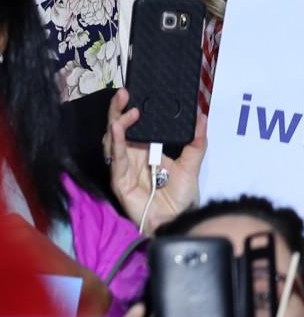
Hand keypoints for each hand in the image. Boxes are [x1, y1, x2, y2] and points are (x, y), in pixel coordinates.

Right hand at [105, 87, 206, 233]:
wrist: (177, 224)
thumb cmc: (180, 199)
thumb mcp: (191, 167)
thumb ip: (195, 143)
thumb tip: (202, 117)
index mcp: (145, 149)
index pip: (134, 125)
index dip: (132, 109)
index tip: (136, 92)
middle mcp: (131, 154)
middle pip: (119, 127)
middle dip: (119, 109)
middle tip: (124, 92)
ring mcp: (123, 166)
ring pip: (113, 138)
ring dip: (117, 121)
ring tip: (126, 107)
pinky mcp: (118, 178)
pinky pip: (116, 157)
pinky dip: (116, 141)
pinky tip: (117, 128)